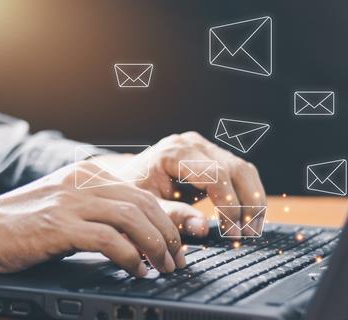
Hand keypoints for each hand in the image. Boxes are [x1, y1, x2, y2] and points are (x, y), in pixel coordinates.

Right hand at [0, 161, 187, 276]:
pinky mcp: (59, 224)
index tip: (175, 243)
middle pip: (142, 203)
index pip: (140, 193)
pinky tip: (135, 270)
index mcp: (88, 175)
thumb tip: (136, 233)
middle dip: (166, 234)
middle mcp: (83, 182)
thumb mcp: (67, 206)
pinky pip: (107, 239)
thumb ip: (98, 211)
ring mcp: (70, 201)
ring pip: (130, 218)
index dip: (164, 219)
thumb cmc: (25, 222)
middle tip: (176, 259)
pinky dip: (128, 257)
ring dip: (153, 246)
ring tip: (162, 267)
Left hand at [97, 132, 266, 236]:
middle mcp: (192, 144)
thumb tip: (203, 228)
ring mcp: (203, 147)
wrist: (126, 176)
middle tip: (248, 234)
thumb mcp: (148, 207)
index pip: (216, 175)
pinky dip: (247, 195)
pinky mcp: (210, 155)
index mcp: (174, 152)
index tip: (232, 233)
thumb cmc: (134, 191)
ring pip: (243, 169)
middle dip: (248, 204)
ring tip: (251, 230)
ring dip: (253, 200)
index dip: (229, 206)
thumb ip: (173, 216)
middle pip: (236, 168)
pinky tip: (246, 218)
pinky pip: (238, 172)